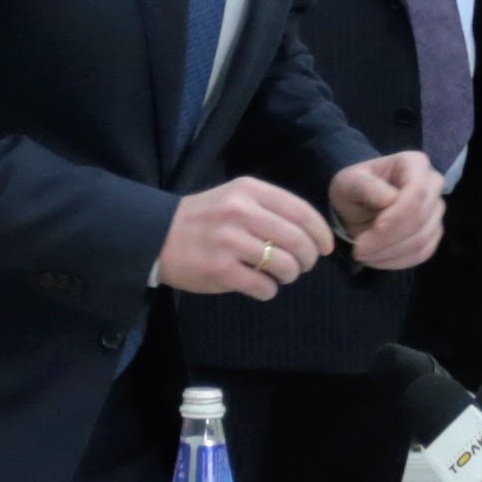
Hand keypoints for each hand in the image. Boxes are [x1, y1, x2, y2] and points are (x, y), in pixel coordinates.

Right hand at [157, 176, 339, 297]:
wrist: (156, 236)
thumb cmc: (203, 218)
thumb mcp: (235, 198)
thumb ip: (271, 209)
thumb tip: (312, 235)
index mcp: (249, 191)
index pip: (301, 212)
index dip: (320, 233)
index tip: (325, 247)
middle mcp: (241, 213)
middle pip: (298, 241)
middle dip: (308, 259)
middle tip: (302, 265)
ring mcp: (230, 243)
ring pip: (285, 265)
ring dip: (289, 275)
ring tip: (278, 275)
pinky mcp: (221, 271)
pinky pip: (264, 286)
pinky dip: (269, 290)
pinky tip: (259, 286)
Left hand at [330, 151, 448, 274]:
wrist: (358, 205)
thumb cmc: (354, 188)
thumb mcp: (349, 182)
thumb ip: (366, 186)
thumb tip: (389, 198)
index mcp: (414, 163)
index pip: (417, 191)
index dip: (398, 214)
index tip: (374, 229)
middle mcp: (432, 184)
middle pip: (421, 218)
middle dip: (388, 238)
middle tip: (358, 249)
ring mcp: (436, 210)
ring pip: (423, 240)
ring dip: (390, 253)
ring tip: (362, 254)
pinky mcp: (433, 233)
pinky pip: (422, 253)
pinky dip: (397, 261)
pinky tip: (375, 259)